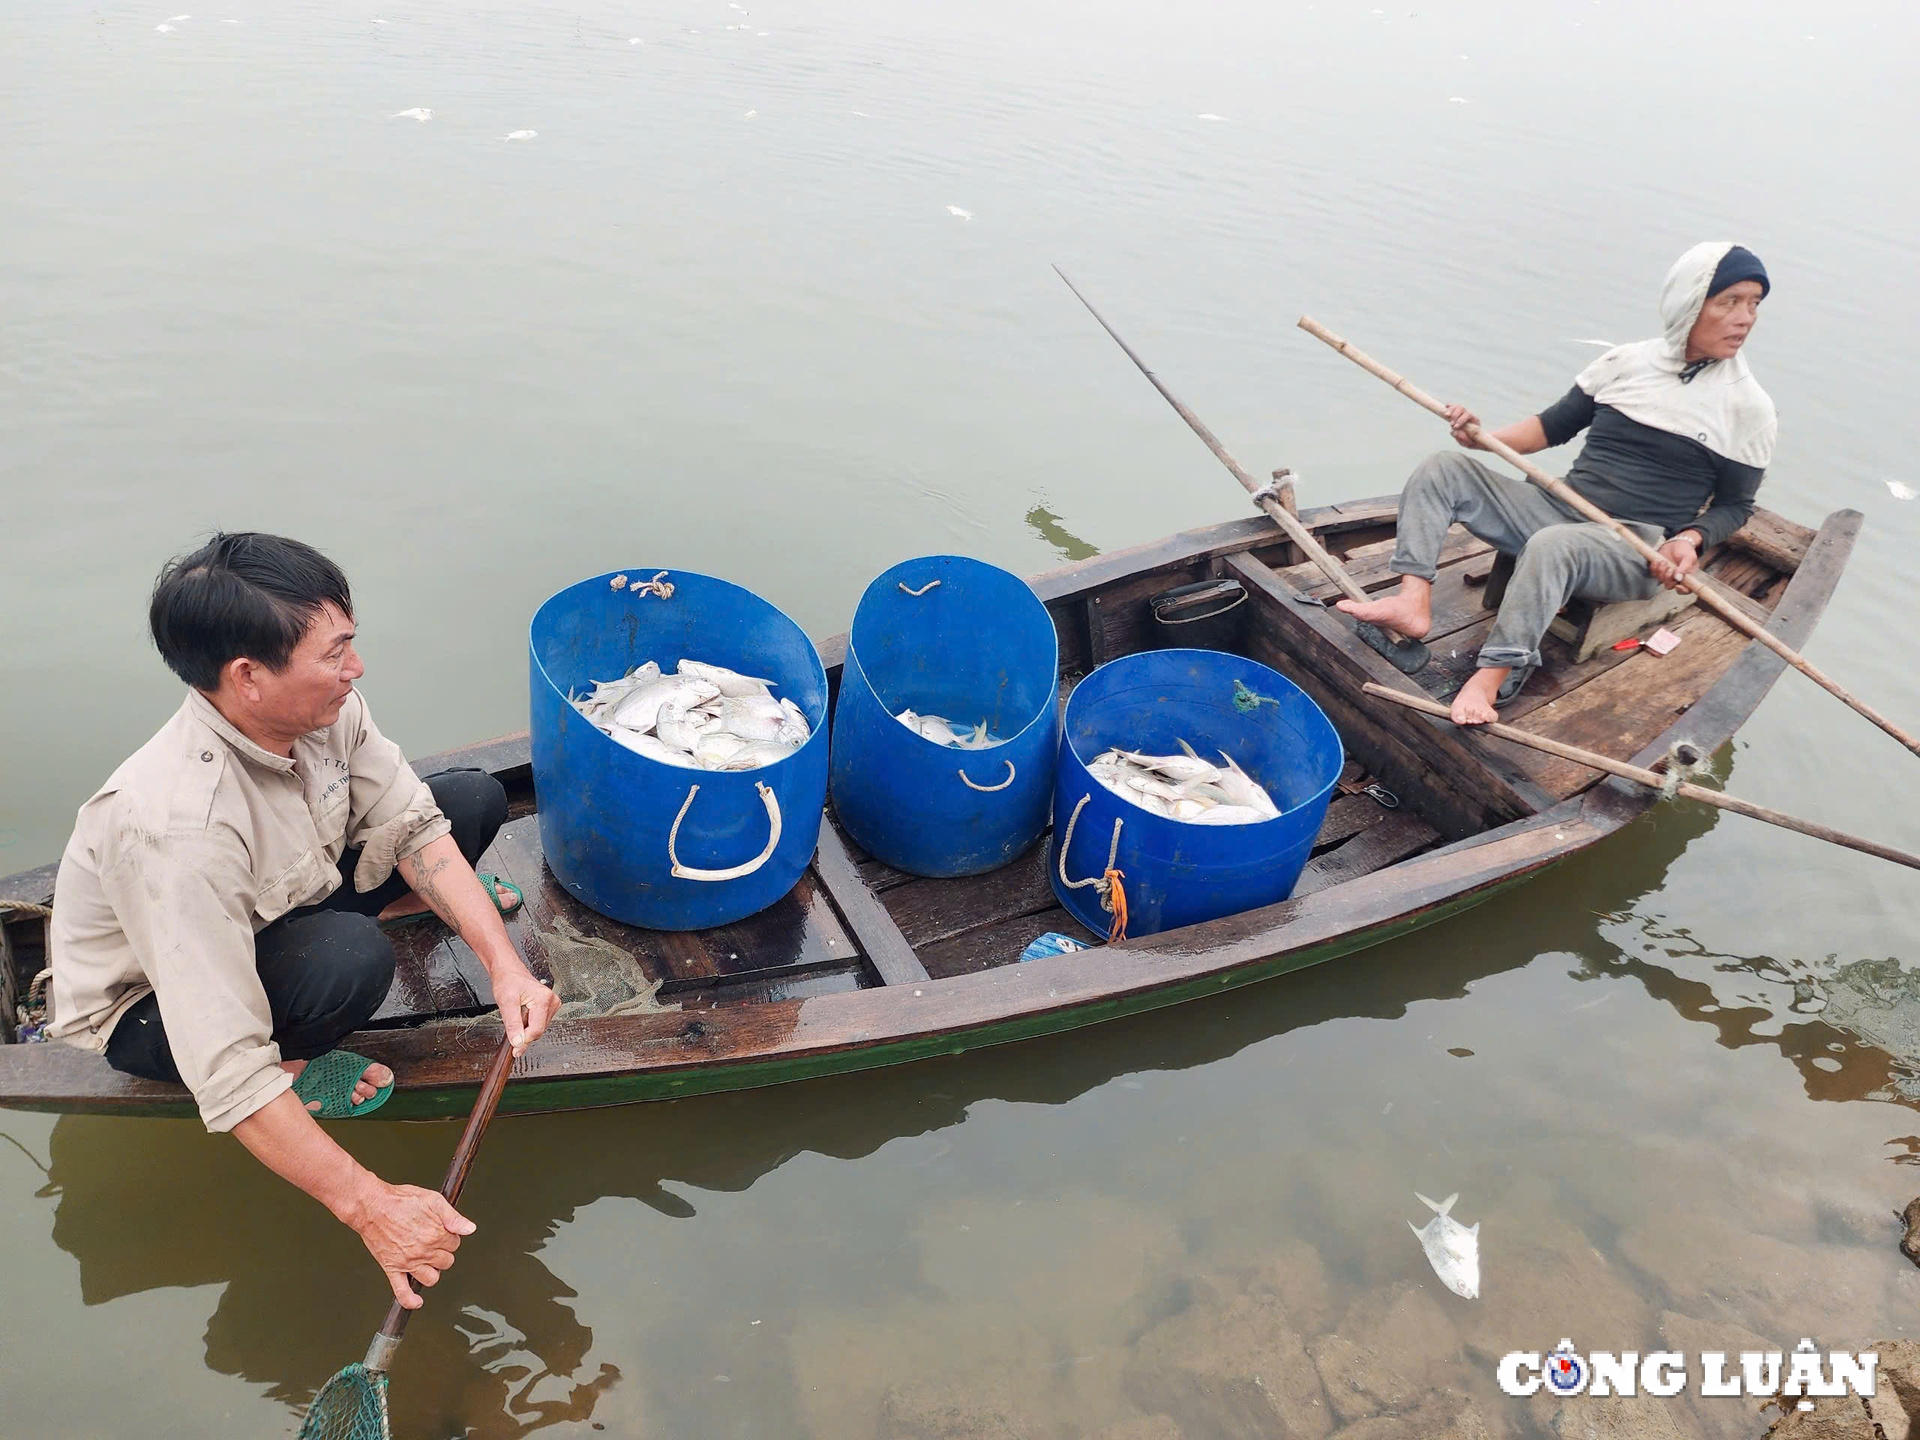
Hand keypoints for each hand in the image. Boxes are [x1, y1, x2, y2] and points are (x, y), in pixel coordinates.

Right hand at [351, 1180, 475, 1308]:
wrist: (371, 1206)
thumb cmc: (399, 1200)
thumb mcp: (432, 1199)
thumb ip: (453, 1216)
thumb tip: (470, 1228)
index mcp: (435, 1235)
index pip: (455, 1244)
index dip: (450, 1236)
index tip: (443, 1231)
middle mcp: (423, 1251)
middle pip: (446, 1261)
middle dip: (443, 1252)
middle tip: (434, 1242)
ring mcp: (407, 1263)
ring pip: (431, 1278)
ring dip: (432, 1271)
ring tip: (427, 1261)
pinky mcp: (392, 1269)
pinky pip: (401, 1292)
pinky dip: (410, 1300)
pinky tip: (417, 1301)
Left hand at [492, 966, 559, 1055]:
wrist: (509, 972)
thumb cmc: (508, 981)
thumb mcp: (506, 1002)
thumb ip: (513, 1024)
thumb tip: (517, 1042)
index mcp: (544, 999)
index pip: (536, 1030)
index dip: (523, 1040)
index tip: (514, 1049)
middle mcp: (552, 1002)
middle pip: (538, 1031)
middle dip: (524, 1033)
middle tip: (511, 1023)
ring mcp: (553, 1005)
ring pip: (539, 1029)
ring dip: (526, 1028)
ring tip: (517, 1015)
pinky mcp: (550, 1008)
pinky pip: (539, 1024)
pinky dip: (528, 1025)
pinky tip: (523, 1015)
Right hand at [1444, 403, 1482, 449]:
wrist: (1474, 439)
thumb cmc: (1472, 441)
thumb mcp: (1469, 443)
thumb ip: (1463, 438)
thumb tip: (1453, 432)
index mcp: (1474, 420)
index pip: (1468, 415)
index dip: (1461, 420)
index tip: (1455, 427)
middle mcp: (1469, 415)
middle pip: (1462, 409)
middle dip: (1455, 416)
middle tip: (1451, 424)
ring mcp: (1463, 413)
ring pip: (1457, 407)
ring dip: (1451, 410)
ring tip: (1446, 415)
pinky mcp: (1458, 414)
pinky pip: (1454, 407)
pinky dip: (1450, 406)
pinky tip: (1446, 407)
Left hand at [1649, 532, 1700, 589]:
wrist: (1676, 542)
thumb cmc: (1685, 550)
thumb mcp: (1689, 557)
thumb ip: (1685, 567)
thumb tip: (1678, 578)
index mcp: (1687, 577)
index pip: (1686, 590)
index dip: (1682, 590)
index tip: (1677, 585)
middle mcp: (1676, 578)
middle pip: (1670, 586)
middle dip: (1668, 578)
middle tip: (1669, 567)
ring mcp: (1666, 575)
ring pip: (1661, 580)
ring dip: (1661, 571)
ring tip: (1664, 561)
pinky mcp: (1658, 570)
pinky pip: (1653, 574)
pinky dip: (1654, 568)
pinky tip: (1657, 561)